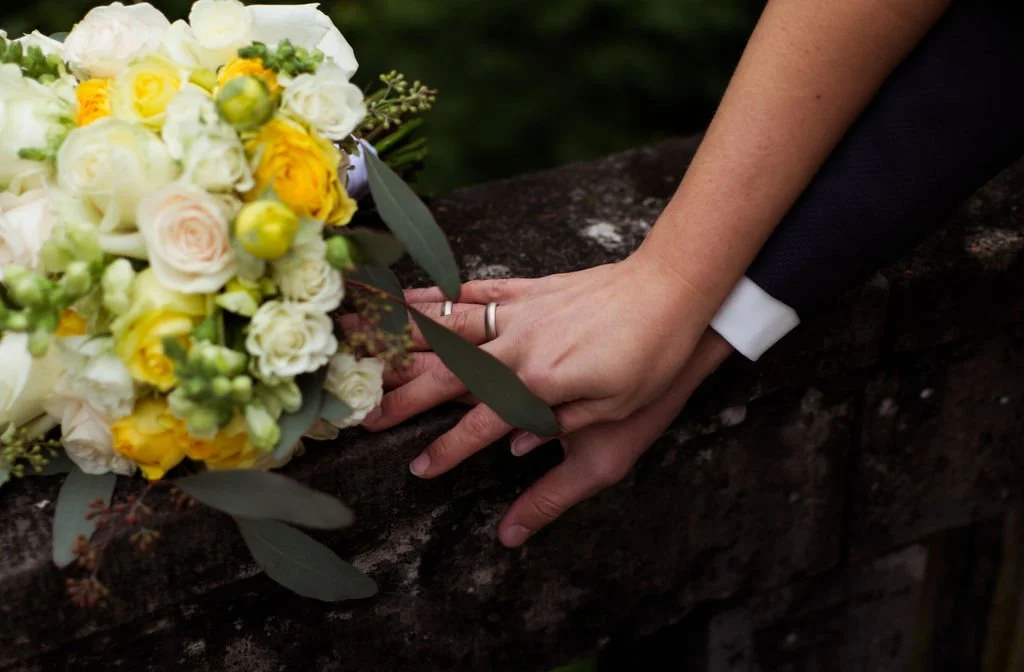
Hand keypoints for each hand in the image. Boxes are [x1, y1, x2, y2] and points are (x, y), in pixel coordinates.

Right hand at [364, 252, 719, 483]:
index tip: (420, 467)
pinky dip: (439, 294)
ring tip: (362, 342)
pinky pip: (474, 291)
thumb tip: (514, 449)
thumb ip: (559, 427)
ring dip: (402, 337)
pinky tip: (411, 295)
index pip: (481, 422)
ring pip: (448, 326)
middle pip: (447, 375)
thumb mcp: (616, 408)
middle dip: (403, 398)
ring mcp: (520, 312)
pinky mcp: (530, 288)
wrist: (673, 288)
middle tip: (366, 415)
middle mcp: (519, 345)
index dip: (448, 448)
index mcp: (540, 383)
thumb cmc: (653, 355)